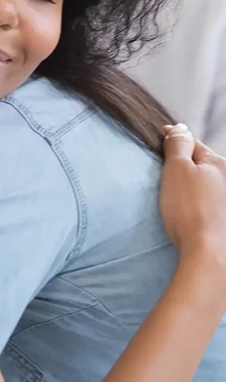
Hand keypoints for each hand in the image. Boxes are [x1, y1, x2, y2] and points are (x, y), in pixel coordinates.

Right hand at [160, 124, 225, 274]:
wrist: (208, 254)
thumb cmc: (190, 210)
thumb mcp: (177, 170)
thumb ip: (177, 145)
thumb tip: (180, 128)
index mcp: (220, 164)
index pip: (193, 143)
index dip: (175, 139)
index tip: (161, 135)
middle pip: (202, 165)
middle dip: (186, 163)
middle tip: (165, 166)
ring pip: (207, 184)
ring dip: (194, 184)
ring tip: (176, 192)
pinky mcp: (223, 221)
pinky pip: (208, 203)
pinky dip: (198, 202)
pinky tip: (189, 211)